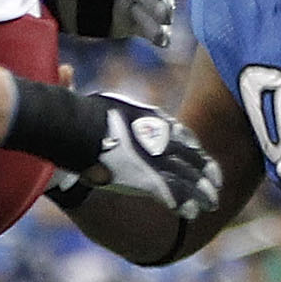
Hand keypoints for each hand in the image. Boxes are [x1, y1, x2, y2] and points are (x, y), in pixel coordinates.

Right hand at [51, 96, 221, 220]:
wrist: (74, 130)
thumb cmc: (75, 114)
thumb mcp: (84, 100)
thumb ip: (83, 90)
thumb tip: (65, 69)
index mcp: (149, 119)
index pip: (181, 134)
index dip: (194, 148)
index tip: (200, 156)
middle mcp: (159, 137)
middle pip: (191, 156)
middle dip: (205, 172)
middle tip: (216, 184)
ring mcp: (155, 159)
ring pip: (188, 178)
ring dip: (201, 192)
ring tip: (211, 204)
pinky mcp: (147, 179)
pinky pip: (173, 194)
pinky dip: (185, 203)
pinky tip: (193, 212)